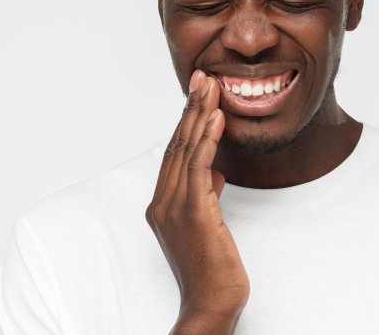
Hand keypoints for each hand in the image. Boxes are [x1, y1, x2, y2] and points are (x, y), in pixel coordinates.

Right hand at [146, 70, 249, 332]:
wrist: (211, 302)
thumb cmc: (212, 265)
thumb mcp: (208, 223)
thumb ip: (206, 194)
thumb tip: (215, 172)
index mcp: (163, 203)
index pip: (174, 152)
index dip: (186, 120)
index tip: (197, 92)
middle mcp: (163, 202)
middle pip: (177, 144)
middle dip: (190, 107)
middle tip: (202, 76)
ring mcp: (175, 208)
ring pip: (186, 151)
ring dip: (199, 115)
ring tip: (210, 86)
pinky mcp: (194, 215)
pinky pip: (198, 170)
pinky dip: (206, 141)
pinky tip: (215, 119)